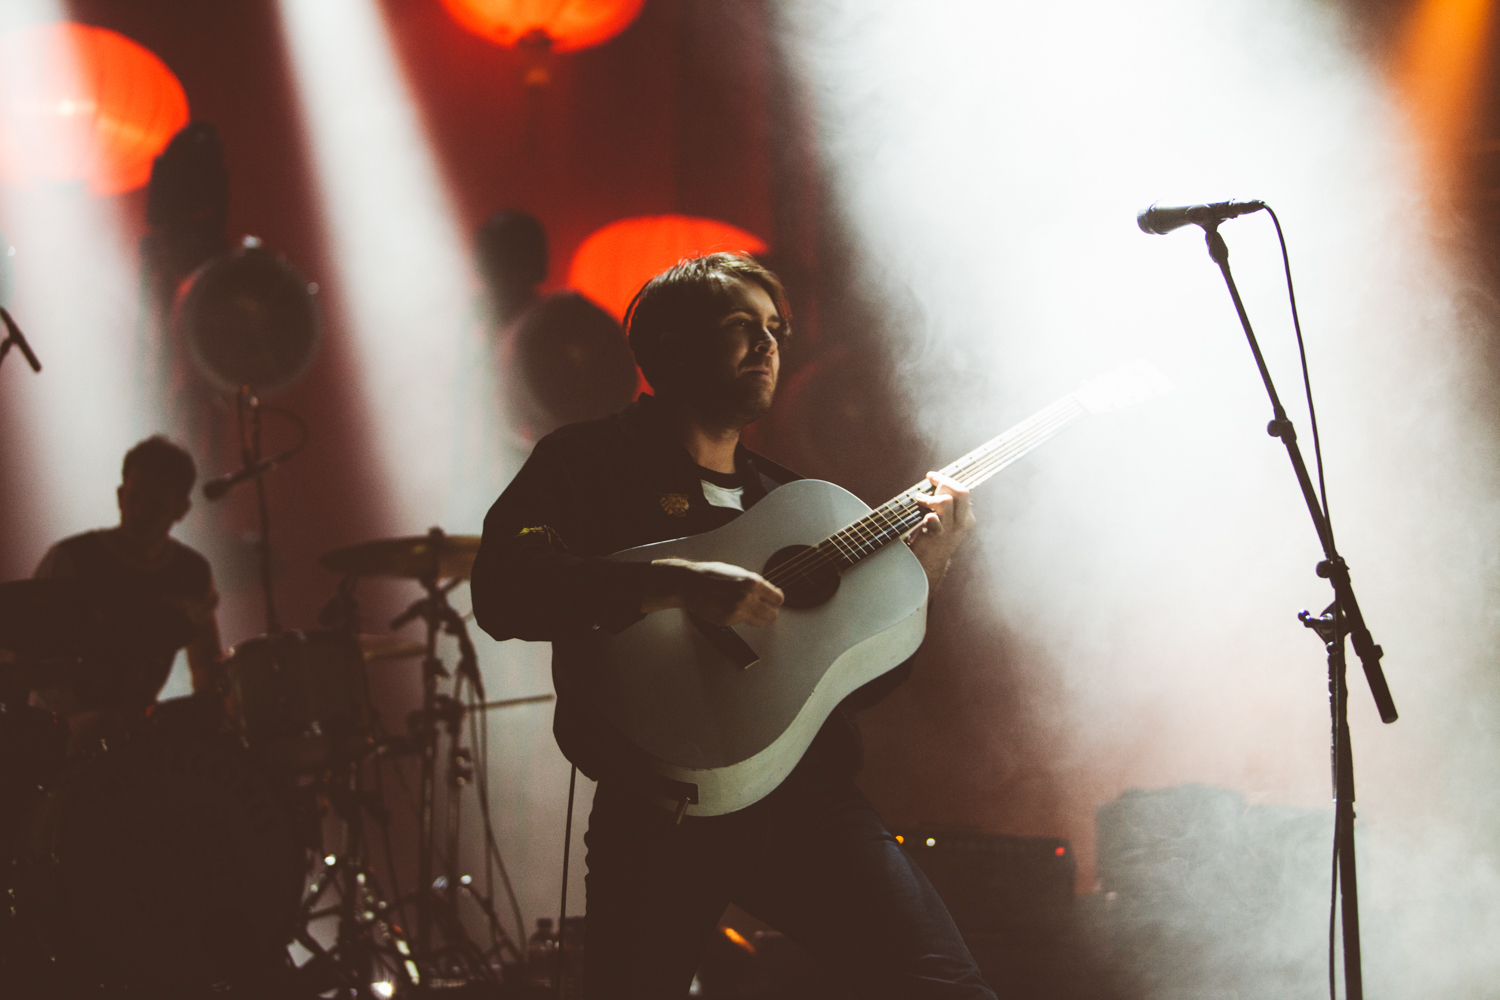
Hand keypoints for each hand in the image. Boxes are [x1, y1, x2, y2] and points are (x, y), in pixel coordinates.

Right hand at [642, 558, 784, 626]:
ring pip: (760, 622)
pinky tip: (729, 608)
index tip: (773, 601)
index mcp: (753, 582)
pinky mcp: (728, 620)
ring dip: (756, 617)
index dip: (775, 600)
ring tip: (747, 609)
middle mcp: (748, 598)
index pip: (777, 598)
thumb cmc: (711, 575)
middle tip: (763, 608)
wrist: (689, 583)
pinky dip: (739, 618)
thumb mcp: (738, 573)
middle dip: (768, 611)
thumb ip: (754, 584)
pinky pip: (742, 623)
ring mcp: (738, 611)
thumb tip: (767, 593)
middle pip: (772, 614)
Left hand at [905, 471, 974, 588]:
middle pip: (961, 491)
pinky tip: (921, 518)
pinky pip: (933, 519)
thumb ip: (946, 504)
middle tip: (929, 483)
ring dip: (930, 498)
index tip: (931, 476)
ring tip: (920, 500)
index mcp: (967, 517)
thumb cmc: (934, 538)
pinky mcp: (937, 536)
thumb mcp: (947, 520)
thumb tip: (937, 482)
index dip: (946, 479)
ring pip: (946, 501)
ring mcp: (950, 530)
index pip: (962, 490)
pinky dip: (926, 515)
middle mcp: (962, 522)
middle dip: (943, 482)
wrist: (929, 564)